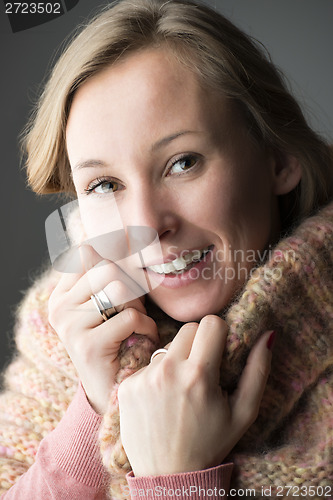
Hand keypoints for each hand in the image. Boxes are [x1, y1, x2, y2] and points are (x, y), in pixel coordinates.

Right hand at [48, 244, 157, 413]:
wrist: (111, 390)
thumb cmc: (116, 340)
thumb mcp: (108, 304)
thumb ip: (104, 275)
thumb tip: (107, 236)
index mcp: (61, 294)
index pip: (85, 254)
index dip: (113, 257)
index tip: (129, 257)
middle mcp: (59, 308)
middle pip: (106, 269)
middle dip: (130, 286)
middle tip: (135, 308)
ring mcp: (70, 326)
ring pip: (119, 290)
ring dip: (138, 306)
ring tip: (139, 323)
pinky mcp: (88, 345)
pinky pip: (130, 317)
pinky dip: (147, 326)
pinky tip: (145, 337)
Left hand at [118, 315, 272, 475]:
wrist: (168, 476)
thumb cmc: (210, 444)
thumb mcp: (243, 413)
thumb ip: (258, 370)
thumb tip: (268, 334)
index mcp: (198, 375)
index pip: (210, 322)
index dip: (219, 332)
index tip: (219, 348)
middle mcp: (167, 371)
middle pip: (187, 329)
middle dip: (198, 342)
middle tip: (201, 369)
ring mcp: (144, 378)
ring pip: (166, 347)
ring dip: (176, 360)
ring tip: (180, 389)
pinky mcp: (126, 386)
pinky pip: (146, 365)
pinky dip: (156, 376)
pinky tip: (161, 399)